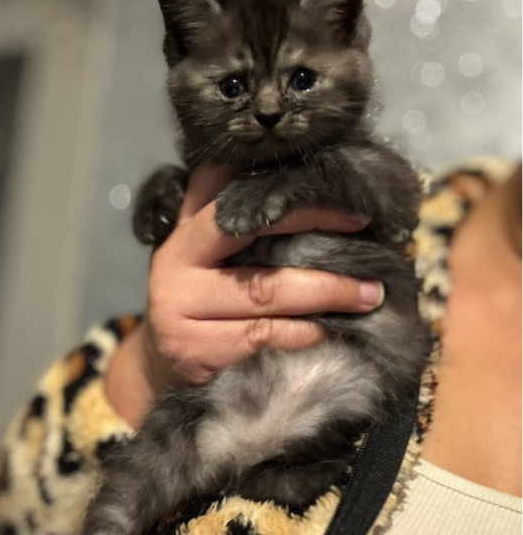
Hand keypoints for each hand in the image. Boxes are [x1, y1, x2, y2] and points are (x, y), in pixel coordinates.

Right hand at [106, 165, 383, 427]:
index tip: (356, 217)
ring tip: (367, 298)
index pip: (244, 208)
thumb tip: (291, 171)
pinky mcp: (193, 353)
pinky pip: (261, 338)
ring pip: (264, 297)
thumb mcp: (203, 249)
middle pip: (258, 255)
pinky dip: (302, 334)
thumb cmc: (198, 297)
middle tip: (374, 272)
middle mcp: (174, 269)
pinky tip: (330, 332)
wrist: (159, 362)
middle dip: (324, 266)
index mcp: (185, 236)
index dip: (301, 211)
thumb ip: (231, 212)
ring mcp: (178, 315)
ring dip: (325, 298)